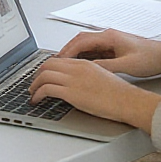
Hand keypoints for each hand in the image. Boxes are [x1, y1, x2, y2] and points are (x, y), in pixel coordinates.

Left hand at [30, 55, 160, 130]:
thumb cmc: (120, 93)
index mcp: (84, 63)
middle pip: (47, 64)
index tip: (42, 75)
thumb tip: (76, 82)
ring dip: (34, 84)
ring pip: (44, 75)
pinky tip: (36, 100)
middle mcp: (76, 68)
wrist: (128, 101)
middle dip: (37, 74)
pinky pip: (47, 89)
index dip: (47, 68)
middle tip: (34, 83)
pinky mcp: (71, 93)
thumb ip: (86, 75)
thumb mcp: (101, 76)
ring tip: (32, 93)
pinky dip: (38, 94)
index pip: (58, 60)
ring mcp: (73, 80)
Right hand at [57, 28, 160, 77]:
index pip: (81, 41)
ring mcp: (109, 41)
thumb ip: (107, 66)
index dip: (68, 50)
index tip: (59, 60)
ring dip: (75, 53)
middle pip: (80, 40)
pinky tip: (82, 65)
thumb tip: (89, 68)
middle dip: (67, 50)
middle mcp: (107, 36)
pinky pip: (93, 50)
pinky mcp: (113, 48)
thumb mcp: (127, 65)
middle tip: (57, 62)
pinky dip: (84, 56)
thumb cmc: (150, 58)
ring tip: (65, 65)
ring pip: (86, 45)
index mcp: (109, 37)